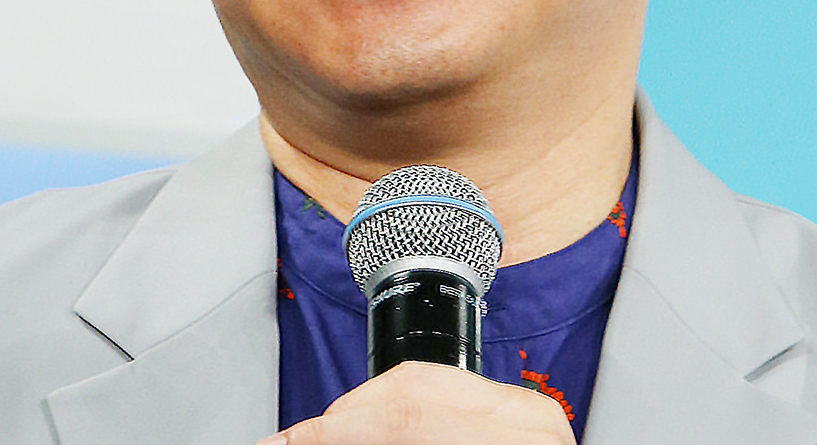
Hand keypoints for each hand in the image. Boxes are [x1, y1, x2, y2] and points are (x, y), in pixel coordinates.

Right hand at [257, 361, 576, 443]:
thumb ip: (388, 441)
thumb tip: (321, 437)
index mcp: (516, 442)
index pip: (406, 415)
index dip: (332, 428)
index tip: (286, 440)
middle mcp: (530, 420)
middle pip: (409, 387)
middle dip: (345, 415)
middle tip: (300, 438)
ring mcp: (530, 411)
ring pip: (424, 379)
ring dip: (367, 408)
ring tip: (331, 433)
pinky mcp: (524, 412)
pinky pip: (449, 389)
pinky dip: (402, 406)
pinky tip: (374, 424)